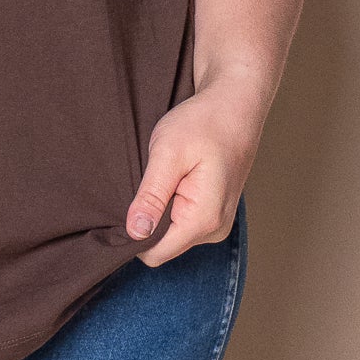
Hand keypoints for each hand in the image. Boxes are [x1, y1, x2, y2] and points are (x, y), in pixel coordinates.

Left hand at [123, 72, 265, 266]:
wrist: (235, 106)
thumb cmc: (203, 123)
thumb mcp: (168, 154)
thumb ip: (151, 196)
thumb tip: (135, 233)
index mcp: (203, 219)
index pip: (155, 253)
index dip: (133, 234)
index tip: (125, 204)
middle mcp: (214, 229)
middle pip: (162, 246)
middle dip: (146, 220)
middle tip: (146, 181)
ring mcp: (217, 223)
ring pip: (171, 234)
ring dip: (159, 210)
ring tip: (163, 176)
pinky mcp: (214, 214)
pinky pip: (181, 222)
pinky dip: (170, 205)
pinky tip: (173, 180)